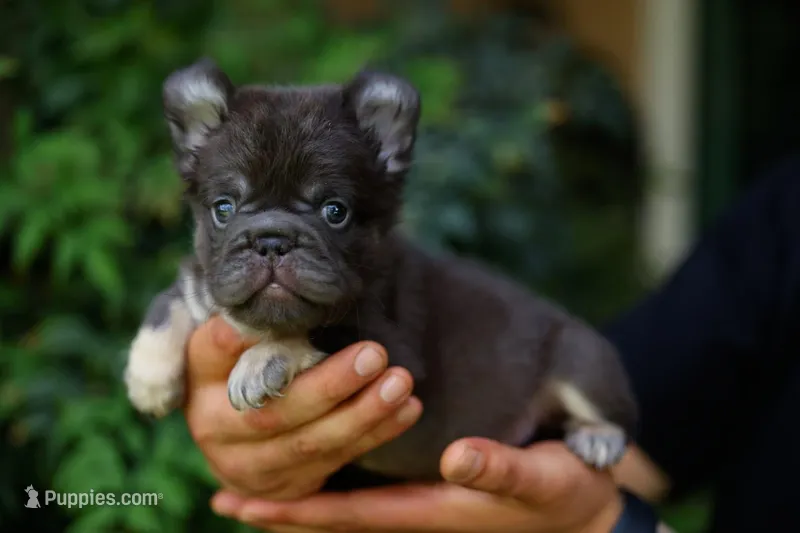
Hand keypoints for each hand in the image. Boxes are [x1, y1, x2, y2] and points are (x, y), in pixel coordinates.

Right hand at [183, 317, 422, 499]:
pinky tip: (407, 409)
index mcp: (201, 380)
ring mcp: (251, 466)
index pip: (219, 350)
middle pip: (274, 411)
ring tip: (400, 382)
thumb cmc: (246, 360)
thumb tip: (265, 295)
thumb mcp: (234, 334)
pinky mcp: (287, 487)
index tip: (286, 317)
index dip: (246, 339)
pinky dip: (376, 434)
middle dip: (329, 386)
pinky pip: (337, 461)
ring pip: (311, 444)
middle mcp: (217, 429)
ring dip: (363, 414)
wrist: (238, 426)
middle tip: (374, 354)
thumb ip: (243, 320)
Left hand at [211, 438, 623, 532]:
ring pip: (347, 504)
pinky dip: (336, 481)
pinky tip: (322, 461)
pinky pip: (370, 492)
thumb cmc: (565, 492)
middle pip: (333, 514)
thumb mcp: (541, 477)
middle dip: (282, 504)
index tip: (243, 503)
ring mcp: (421, 503)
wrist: (587, 508)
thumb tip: (457, 459)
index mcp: (429, 509)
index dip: (295, 509)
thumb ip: (502, 468)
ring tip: (259, 479)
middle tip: (225, 492)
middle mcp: (415, 510)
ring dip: (303, 493)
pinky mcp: (432, 491)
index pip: (347, 514)